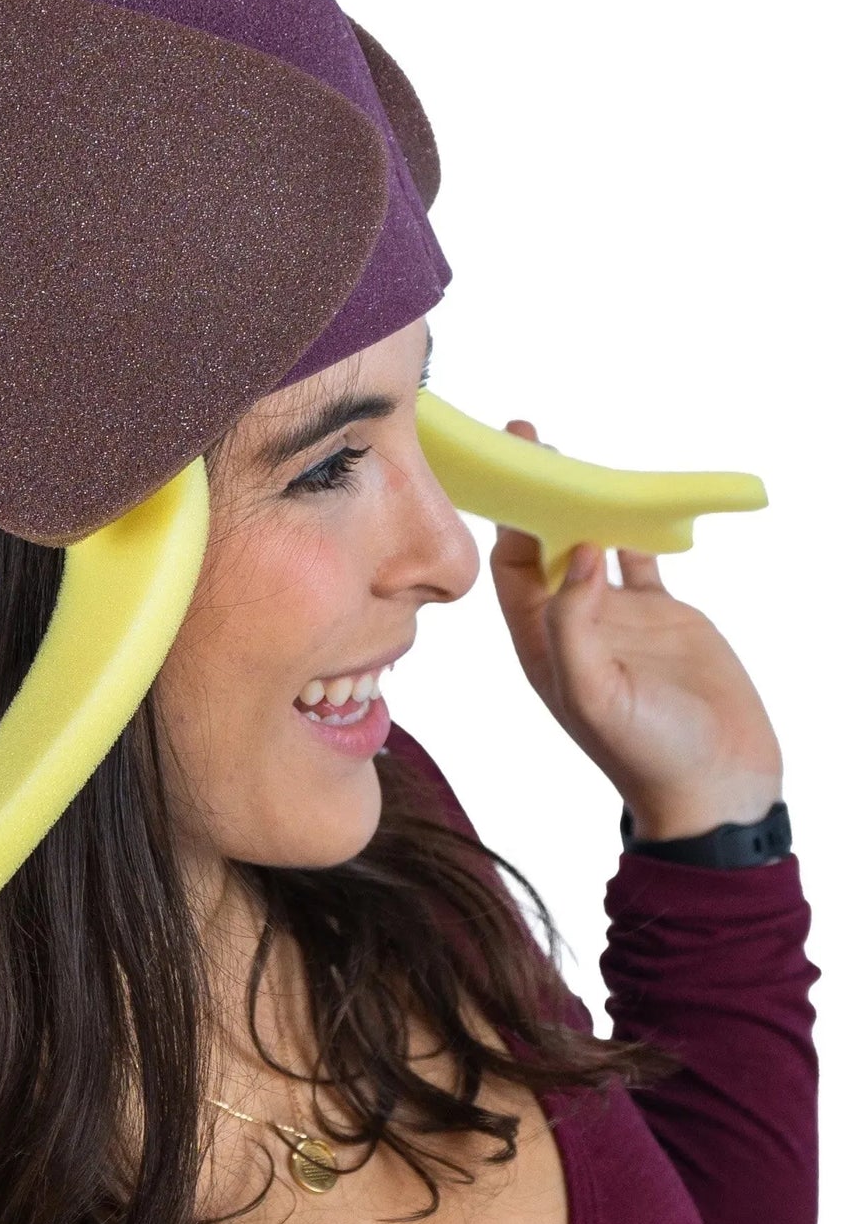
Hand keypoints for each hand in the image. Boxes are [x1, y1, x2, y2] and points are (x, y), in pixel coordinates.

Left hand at [488, 421, 783, 839]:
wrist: (717, 785)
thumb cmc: (645, 752)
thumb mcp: (593, 692)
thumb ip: (572, 621)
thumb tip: (573, 547)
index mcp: (541, 641)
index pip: (509, 565)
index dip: (506, 517)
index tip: (508, 470)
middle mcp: (572, 622)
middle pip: (543, 544)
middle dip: (536, 495)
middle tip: (531, 438)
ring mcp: (617, 616)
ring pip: (590, 542)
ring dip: (582, 503)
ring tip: (573, 455)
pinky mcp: (663, 615)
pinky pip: (640, 556)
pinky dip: (636, 526)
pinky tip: (632, 494)